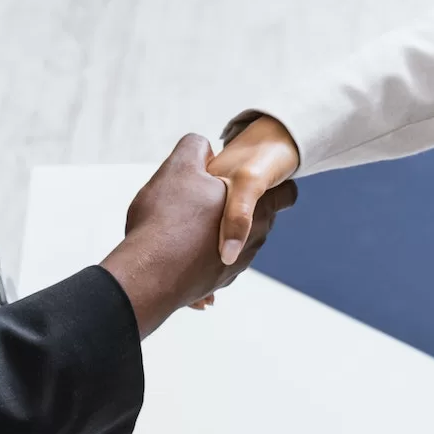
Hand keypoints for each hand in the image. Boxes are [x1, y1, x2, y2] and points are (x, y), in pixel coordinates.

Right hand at [99, 133, 295, 336]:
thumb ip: (196, 148)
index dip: (275, 183)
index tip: (253, 178)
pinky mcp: (212, 285)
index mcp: (255, 210)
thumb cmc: (166, 219)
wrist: (146, 275)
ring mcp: (233, 268)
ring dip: (216, 235)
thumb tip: (203, 148)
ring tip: (185, 224)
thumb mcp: (180, 166)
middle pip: (257, 220)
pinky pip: (209, 267)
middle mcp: (252, 242)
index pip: (286, 194)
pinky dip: (195, 258)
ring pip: (233, 245)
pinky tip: (175, 250)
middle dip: (236, 209)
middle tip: (206, 197)